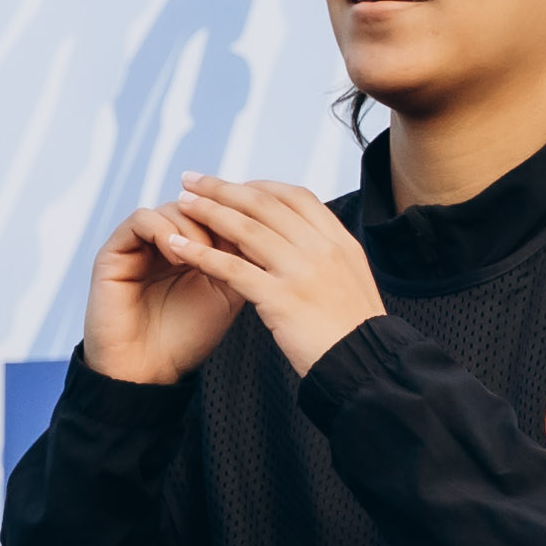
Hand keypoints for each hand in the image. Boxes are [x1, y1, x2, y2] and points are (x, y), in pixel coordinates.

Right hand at [81, 201, 246, 385]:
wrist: (148, 371)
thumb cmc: (184, 339)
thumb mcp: (227, 294)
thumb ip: (240, 260)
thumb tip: (264, 228)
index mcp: (192, 249)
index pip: (216, 212)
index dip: (237, 214)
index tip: (258, 230)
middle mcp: (165, 242)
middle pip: (196, 204)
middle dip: (218, 216)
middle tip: (231, 238)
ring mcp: (139, 244)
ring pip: (171, 207)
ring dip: (194, 226)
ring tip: (205, 254)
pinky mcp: (115, 250)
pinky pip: (141, 220)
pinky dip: (164, 231)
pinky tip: (179, 257)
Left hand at [138, 176, 384, 378]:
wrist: (367, 365)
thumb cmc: (354, 331)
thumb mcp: (352, 279)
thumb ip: (326, 256)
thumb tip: (300, 240)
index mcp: (339, 241)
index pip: (296, 197)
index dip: (260, 187)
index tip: (234, 186)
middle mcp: (321, 249)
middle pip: (264, 205)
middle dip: (224, 188)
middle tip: (194, 180)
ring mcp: (301, 272)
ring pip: (246, 229)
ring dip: (208, 211)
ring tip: (182, 202)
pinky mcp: (281, 299)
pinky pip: (233, 268)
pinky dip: (202, 254)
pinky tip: (179, 247)